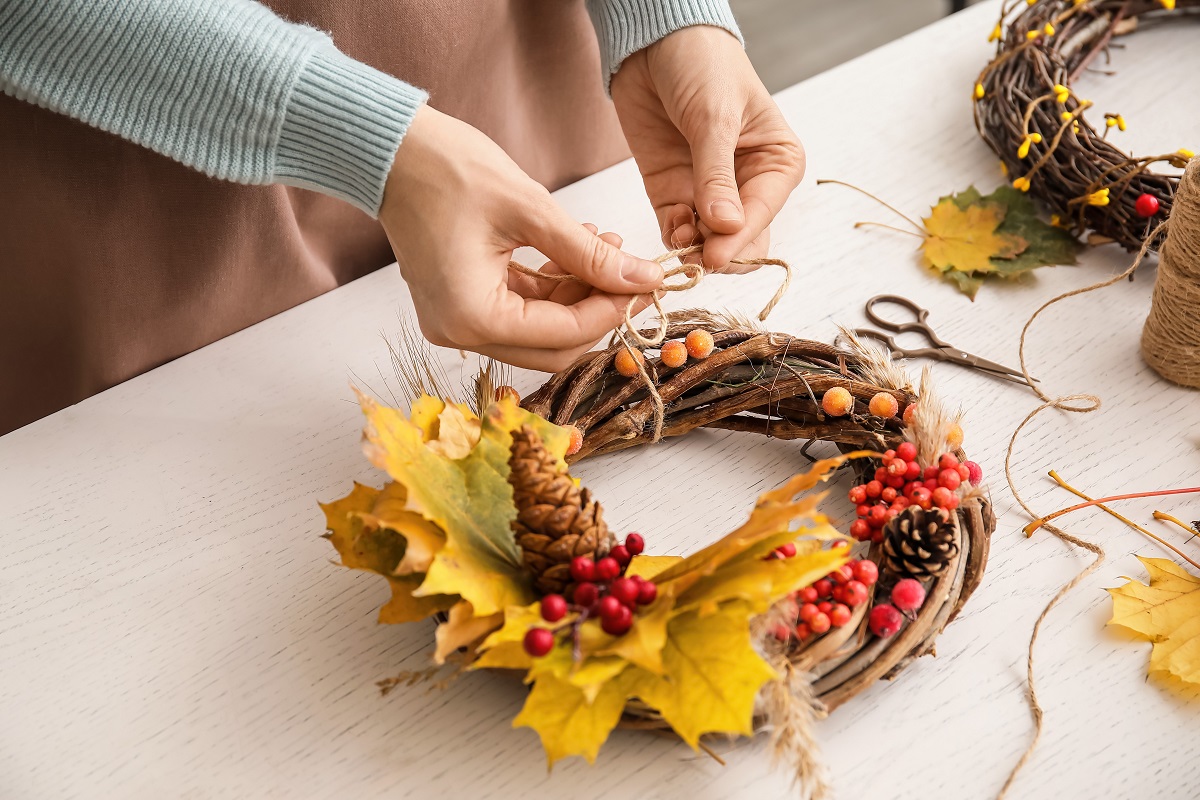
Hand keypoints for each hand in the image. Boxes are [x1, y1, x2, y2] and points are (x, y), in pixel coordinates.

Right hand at [379, 106, 662, 370]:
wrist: (390, 148)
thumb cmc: (446, 169)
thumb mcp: (530, 210)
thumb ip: (589, 253)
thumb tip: (641, 278)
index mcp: (472, 317)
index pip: (563, 334)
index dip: (612, 309)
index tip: (647, 282)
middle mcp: (460, 332)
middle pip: (553, 347)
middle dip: (598, 311)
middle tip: (634, 274)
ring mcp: (457, 320)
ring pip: (540, 330)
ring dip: (578, 295)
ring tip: (607, 246)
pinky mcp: (461, 302)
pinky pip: (519, 310)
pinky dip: (552, 287)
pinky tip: (577, 249)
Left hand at [611, 25, 804, 271]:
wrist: (653, 41)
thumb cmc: (701, 65)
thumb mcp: (714, 117)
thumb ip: (716, 175)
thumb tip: (727, 227)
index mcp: (776, 162)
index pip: (763, 213)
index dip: (740, 240)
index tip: (716, 256)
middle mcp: (747, 183)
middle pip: (742, 238)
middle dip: (722, 252)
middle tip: (700, 260)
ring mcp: (707, 191)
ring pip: (709, 241)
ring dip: (696, 250)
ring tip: (683, 248)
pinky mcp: (672, 192)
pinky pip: (676, 229)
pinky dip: (674, 238)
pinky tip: (672, 235)